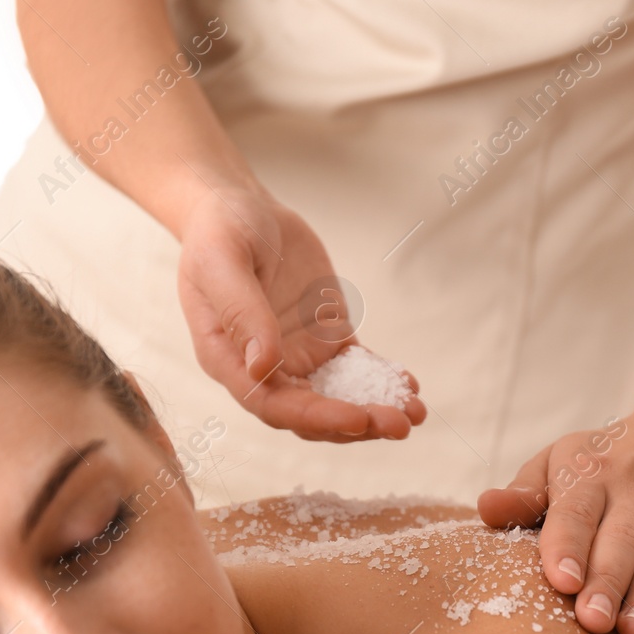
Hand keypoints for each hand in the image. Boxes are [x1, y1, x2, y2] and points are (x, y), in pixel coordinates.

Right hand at [175, 184, 427, 441]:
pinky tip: (410, 386)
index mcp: (229, 360)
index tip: (356, 418)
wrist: (239, 208)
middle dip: (357, 424)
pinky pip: (356, 370)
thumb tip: (262, 367)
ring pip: (338, 400)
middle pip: (312, 414)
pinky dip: (382, 382)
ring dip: (376, 412)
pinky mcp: (325, 340)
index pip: (273, 405)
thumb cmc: (219, 232)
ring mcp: (298, 357)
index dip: (316, 417)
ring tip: (415, 414)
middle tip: (400, 424)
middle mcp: (264, 369)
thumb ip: (241, 312)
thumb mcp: (223, 261)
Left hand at [477, 412, 633, 633]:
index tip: (561, 580)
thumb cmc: (607, 465)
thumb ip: (525, 492)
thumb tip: (486, 508)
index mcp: (592, 476)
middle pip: (623, 541)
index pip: (577, 512)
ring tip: (632, 631)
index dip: (568, 545)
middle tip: (592, 621)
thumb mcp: (560, 461)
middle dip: (608, 582)